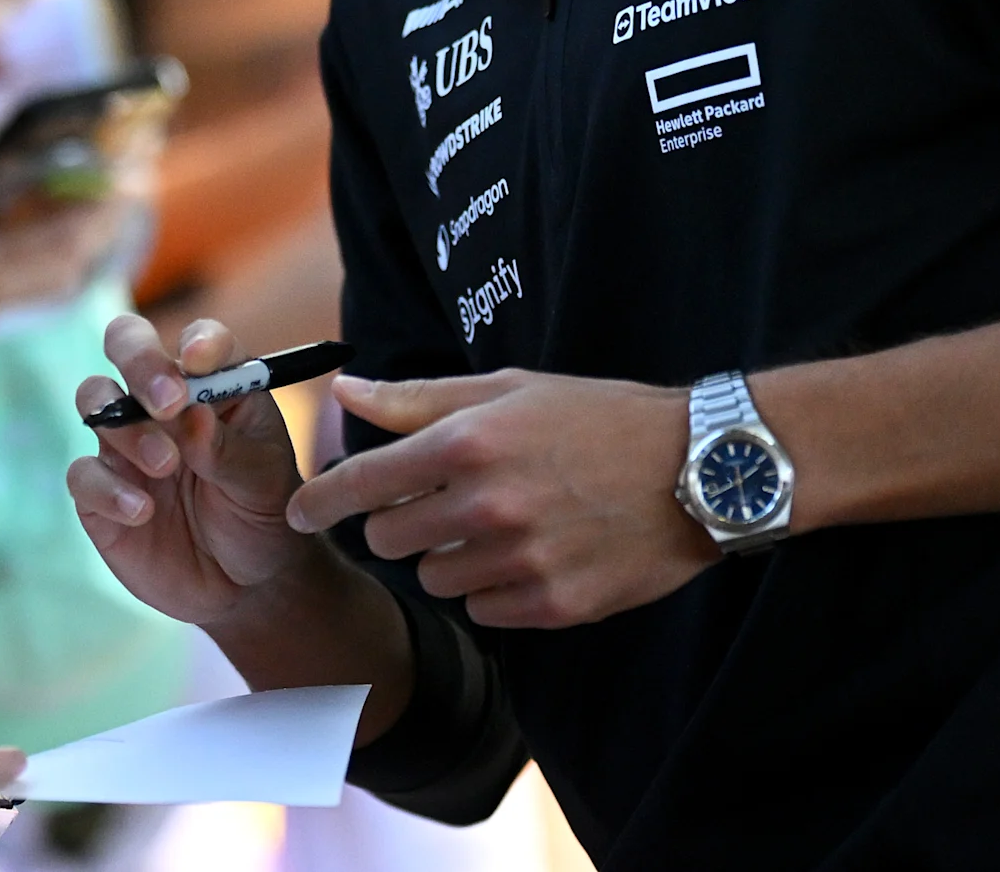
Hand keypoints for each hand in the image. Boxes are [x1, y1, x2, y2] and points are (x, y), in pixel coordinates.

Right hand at [0, 140, 127, 348]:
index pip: (66, 243)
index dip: (102, 211)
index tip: (128, 179)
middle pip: (71, 266)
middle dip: (101, 227)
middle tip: (120, 185)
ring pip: (54, 278)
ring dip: (78, 241)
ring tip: (92, 200)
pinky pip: (29, 281)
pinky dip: (49, 252)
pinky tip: (45, 223)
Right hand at [67, 313, 330, 630]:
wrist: (244, 585)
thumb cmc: (261, 516)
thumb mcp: (264, 484)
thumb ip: (230, 450)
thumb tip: (193, 418)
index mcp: (213, 384)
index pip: (200, 340)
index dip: (199, 341)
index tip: (200, 361)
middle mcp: (161, 402)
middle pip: (128, 345)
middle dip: (140, 361)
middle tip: (167, 402)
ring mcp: (125, 443)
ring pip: (96, 400)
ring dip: (128, 427)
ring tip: (166, 465)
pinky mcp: (100, 492)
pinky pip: (83, 474)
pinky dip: (107, 488)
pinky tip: (141, 511)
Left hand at [284, 368, 713, 629]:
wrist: (698, 469)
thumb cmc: (599, 417)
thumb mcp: (508, 389)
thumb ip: (418, 398)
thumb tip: (345, 388)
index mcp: (468, 442)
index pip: (362, 483)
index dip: (321, 500)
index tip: (301, 511)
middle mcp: (487, 504)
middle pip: (389, 537)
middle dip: (396, 523)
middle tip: (430, 504)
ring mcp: (522, 560)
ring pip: (434, 579)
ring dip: (445, 558)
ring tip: (491, 526)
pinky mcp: (554, 604)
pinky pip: (484, 610)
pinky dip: (491, 589)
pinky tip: (526, 555)